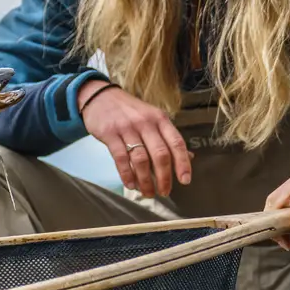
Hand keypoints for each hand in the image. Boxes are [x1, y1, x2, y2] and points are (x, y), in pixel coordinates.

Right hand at [78, 82, 191, 198]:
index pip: (177, 143)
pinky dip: (127, 174)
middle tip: (165, 191)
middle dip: (164, 177)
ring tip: (148, 192)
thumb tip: (189, 157)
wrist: (100, 96)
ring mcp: (127, 128)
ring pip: (141, 159)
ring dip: (146, 180)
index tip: (185, 180)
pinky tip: (131, 185)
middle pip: (160, 154)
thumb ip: (168, 137)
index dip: (183, 163)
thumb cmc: (130, 111)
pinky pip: (121, 158)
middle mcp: (146, 122)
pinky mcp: (110, 133)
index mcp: (160, 119)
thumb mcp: (152, 118)